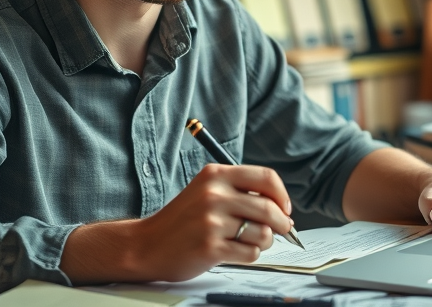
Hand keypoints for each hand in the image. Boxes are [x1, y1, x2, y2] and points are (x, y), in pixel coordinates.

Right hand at [131, 163, 294, 280]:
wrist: (147, 245)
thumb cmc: (181, 220)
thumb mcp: (206, 191)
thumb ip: (239, 192)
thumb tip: (281, 208)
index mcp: (215, 175)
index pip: (265, 177)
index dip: (281, 195)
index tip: (284, 208)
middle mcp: (214, 194)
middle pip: (269, 208)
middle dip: (282, 223)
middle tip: (281, 230)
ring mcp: (211, 221)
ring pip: (263, 233)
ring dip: (264, 242)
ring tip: (249, 241)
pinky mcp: (211, 247)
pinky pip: (250, 253)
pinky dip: (249, 255)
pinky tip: (234, 251)